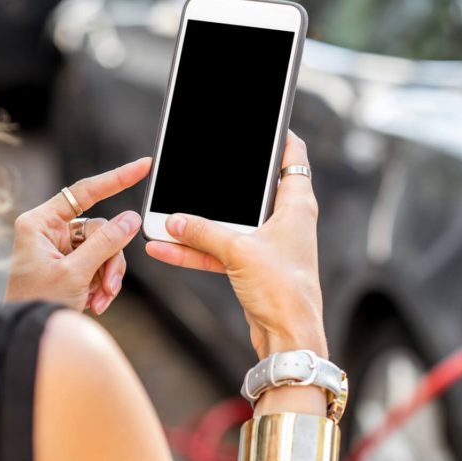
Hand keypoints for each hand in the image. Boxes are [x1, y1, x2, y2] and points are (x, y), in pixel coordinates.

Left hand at [6, 157, 150, 313]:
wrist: (27, 338)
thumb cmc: (35, 304)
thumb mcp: (74, 273)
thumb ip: (105, 243)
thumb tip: (131, 219)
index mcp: (40, 223)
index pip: (84, 192)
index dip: (116, 178)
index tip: (143, 166)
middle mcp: (49, 232)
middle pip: (100, 229)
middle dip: (109, 260)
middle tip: (109, 286)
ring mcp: (60, 249)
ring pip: (104, 248)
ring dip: (107, 276)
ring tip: (100, 300)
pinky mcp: (69, 266)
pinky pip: (99, 264)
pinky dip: (101, 284)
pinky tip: (94, 303)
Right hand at [145, 132, 325, 358]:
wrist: (290, 337)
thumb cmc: (283, 290)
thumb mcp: (239, 251)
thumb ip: (204, 232)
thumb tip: (174, 220)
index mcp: (296, 205)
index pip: (292, 157)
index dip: (278, 137)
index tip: (261, 123)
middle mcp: (285, 221)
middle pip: (251, 190)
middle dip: (221, 183)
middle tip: (198, 166)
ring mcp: (268, 245)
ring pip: (228, 224)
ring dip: (198, 223)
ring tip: (165, 216)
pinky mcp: (253, 268)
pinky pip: (219, 251)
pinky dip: (195, 250)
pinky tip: (165, 247)